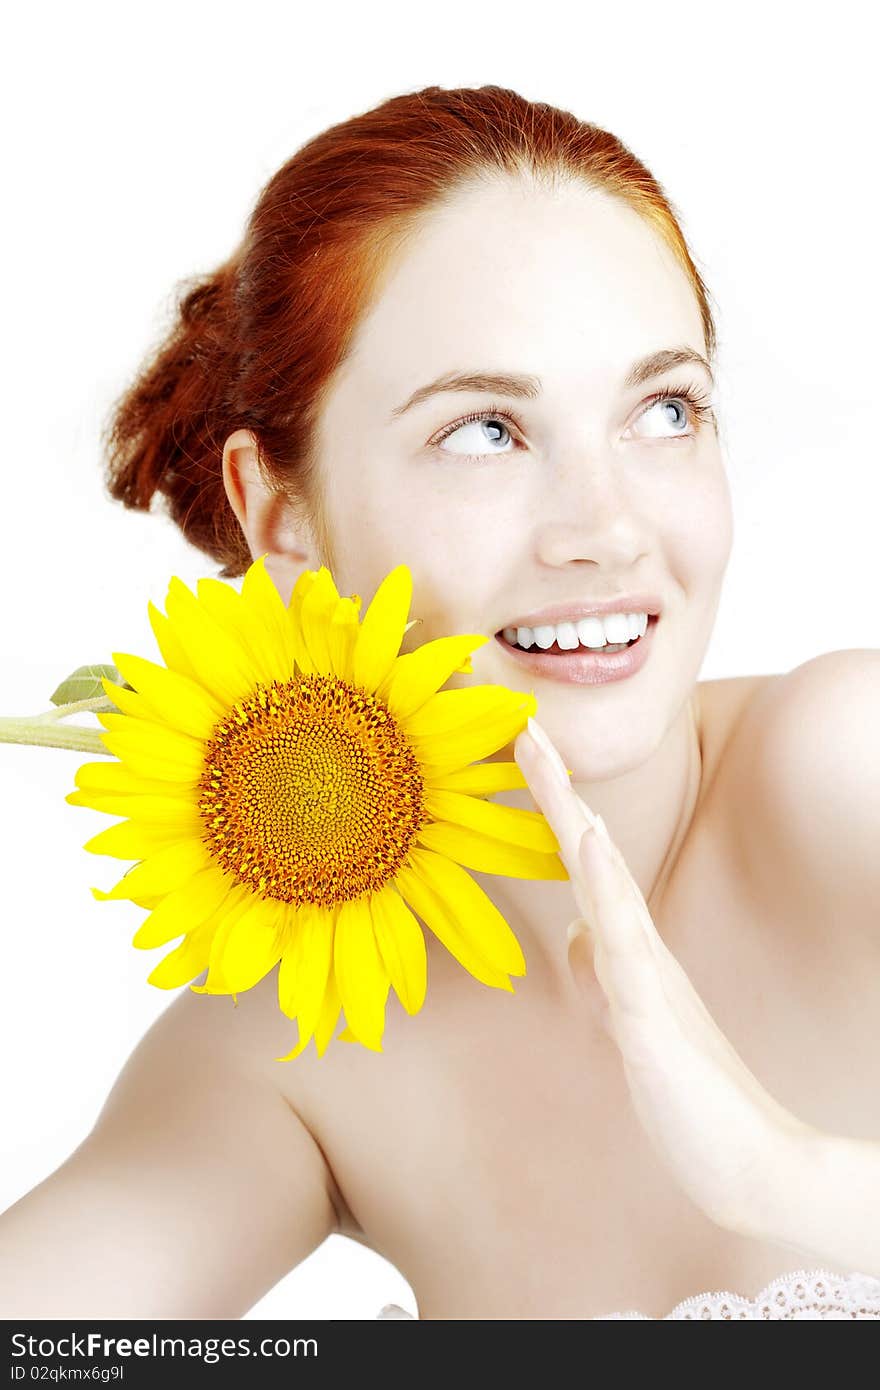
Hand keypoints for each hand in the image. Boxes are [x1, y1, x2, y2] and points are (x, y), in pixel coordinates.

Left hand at [513, 716, 813, 1236]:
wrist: (743, 1158)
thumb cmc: (686, 1090)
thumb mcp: (633, 1021)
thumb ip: (609, 972)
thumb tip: (578, 934)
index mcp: (627, 949)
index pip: (582, 862)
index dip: (552, 808)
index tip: (522, 750)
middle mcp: (636, 947)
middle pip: (587, 851)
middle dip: (552, 788)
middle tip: (522, 722)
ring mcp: (646, 978)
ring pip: (602, 882)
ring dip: (571, 817)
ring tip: (543, 757)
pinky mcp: (652, 1018)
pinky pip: (624, 945)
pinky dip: (607, 891)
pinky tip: (593, 848)